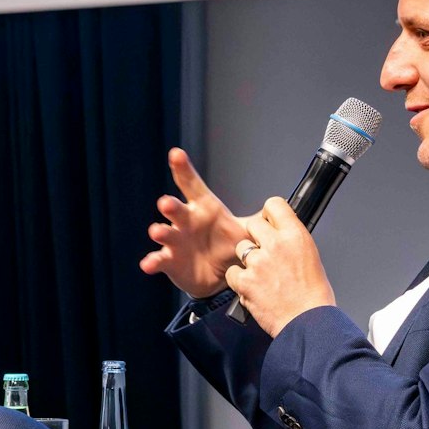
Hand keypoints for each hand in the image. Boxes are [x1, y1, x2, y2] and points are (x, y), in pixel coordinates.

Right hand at [140, 148, 251, 298]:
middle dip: (171, 206)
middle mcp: (186, 222)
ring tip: (158, 231)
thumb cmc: (229, 245)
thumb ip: (261, 218)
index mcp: (204, 209)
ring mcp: (175, 241)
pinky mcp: (169, 260)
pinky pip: (159, 259)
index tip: (176, 154)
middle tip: (166, 203)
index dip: (183, 169)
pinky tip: (149, 264)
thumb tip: (280, 205)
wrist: (219, 274)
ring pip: (165, 233)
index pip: (192, 185)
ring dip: (160, 231)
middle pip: (177, 209)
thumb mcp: (247, 229)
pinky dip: (152, 261)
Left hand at [226, 197, 335, 335]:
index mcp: (296, 236)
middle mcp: (276, 244)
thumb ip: (291, 242)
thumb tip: (278, 235)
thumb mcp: (310, 257)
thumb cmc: (313, 295)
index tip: (268, 221)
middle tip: (264, 254)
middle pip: (252, 225)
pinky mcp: (245, 280)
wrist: (309, 322)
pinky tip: (254, 288)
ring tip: (262, 276)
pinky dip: (239, 281)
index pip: (274, 205)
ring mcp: (258, 262)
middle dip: (255, 237)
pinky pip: (233, 272)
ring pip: (241, 249)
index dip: (269, 214)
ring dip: (247, 260)